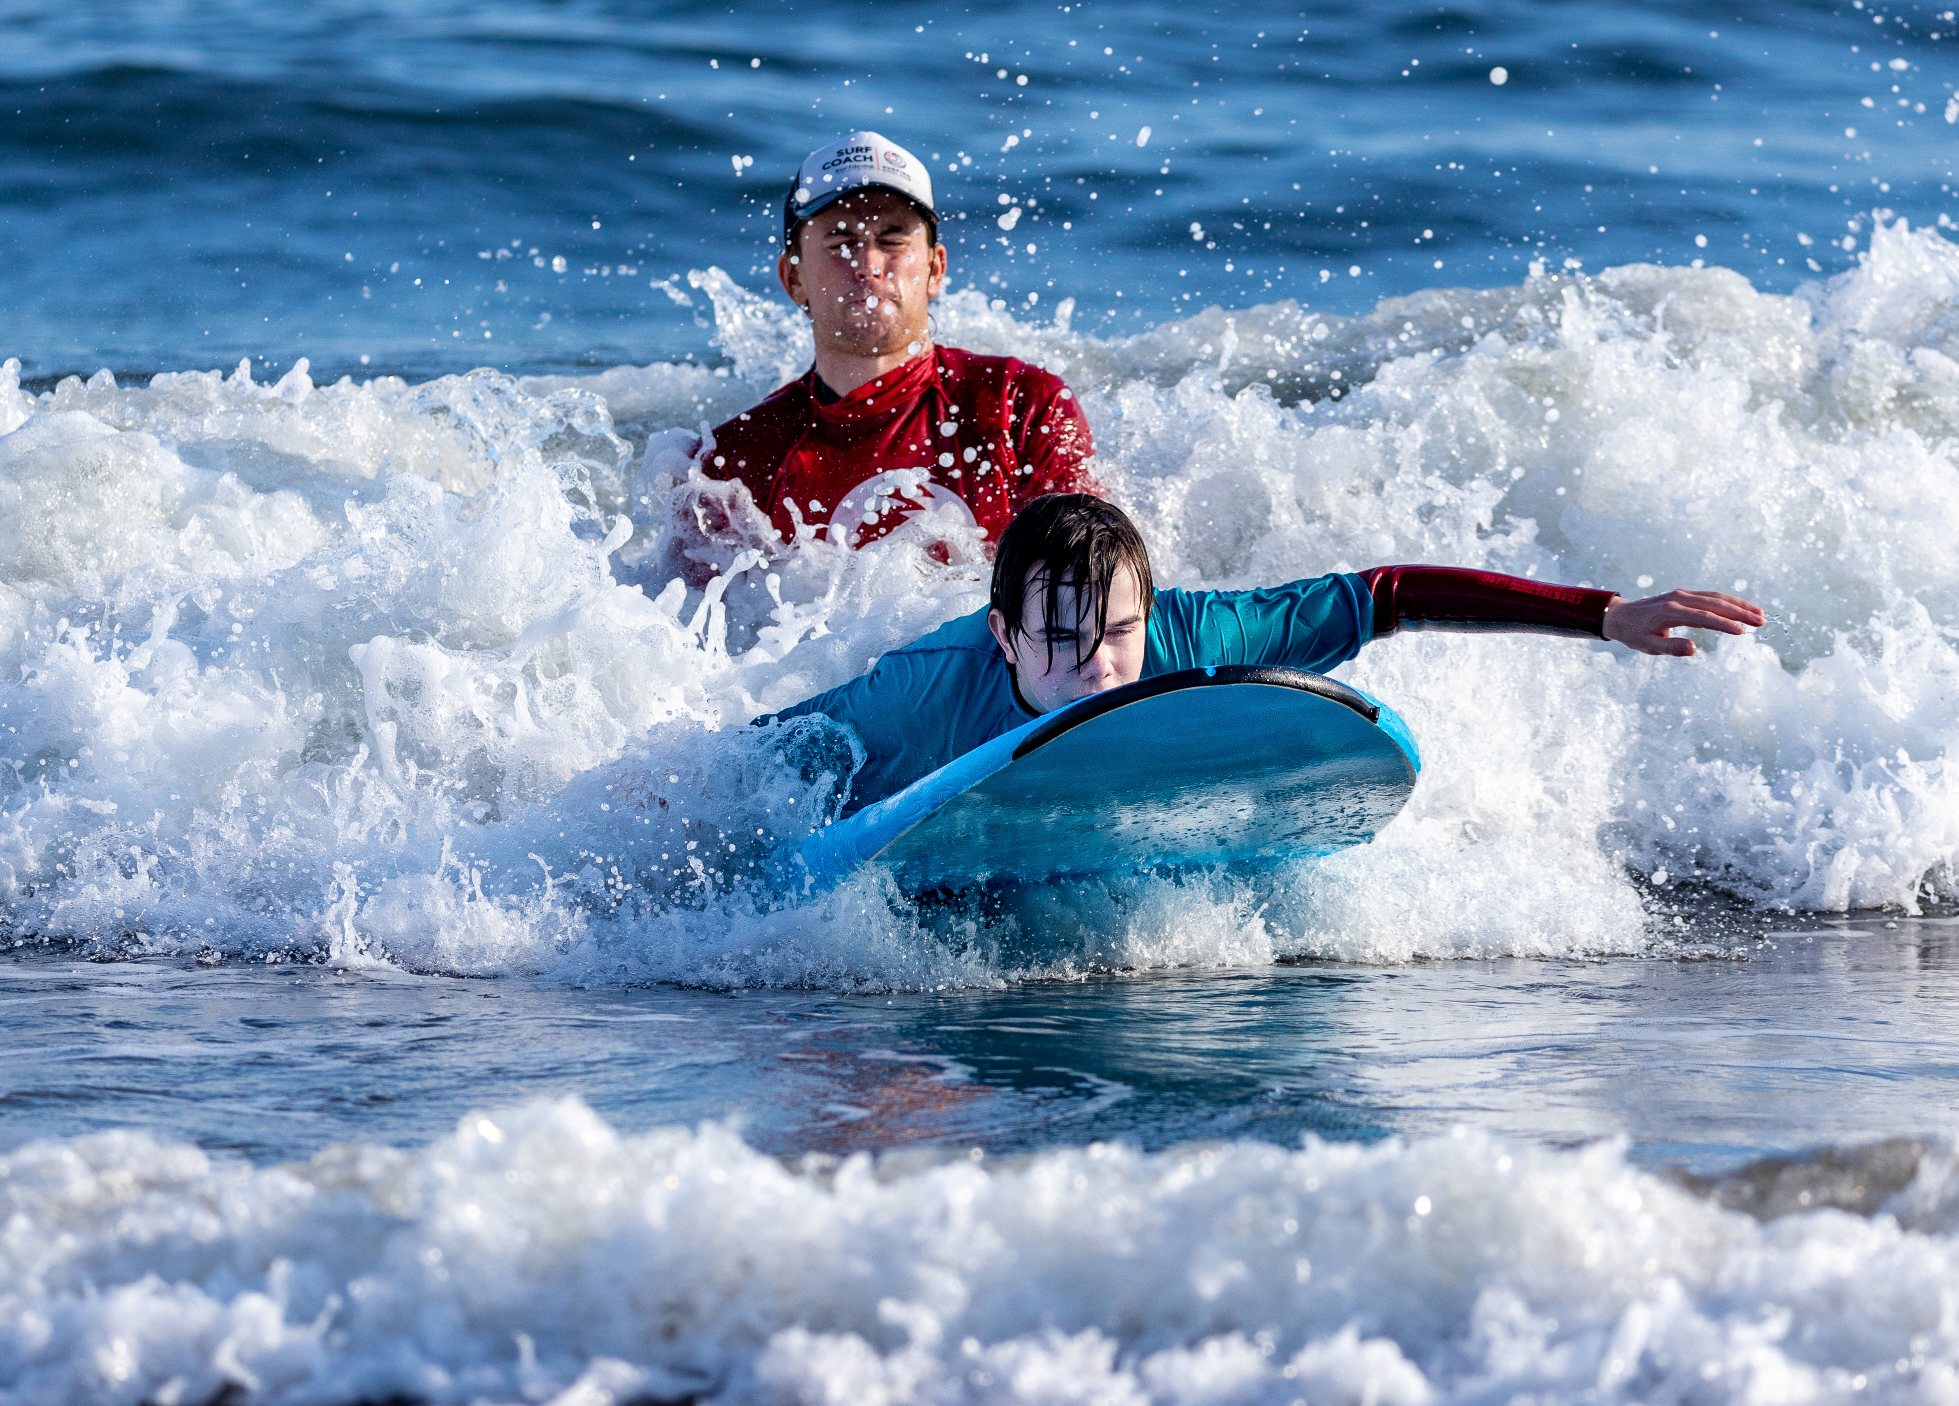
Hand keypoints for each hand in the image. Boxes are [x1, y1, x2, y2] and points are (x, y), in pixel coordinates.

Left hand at [1602, 589, 1764, 656]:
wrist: (1621, 616)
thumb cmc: (1635, 634)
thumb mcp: (1648, 646)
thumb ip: (1670, 647)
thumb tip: (1694, 649)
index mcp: (1670, 612)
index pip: (1703, 617)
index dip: (1723, 624)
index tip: (1742, 632)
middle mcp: (1679, 598)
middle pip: (1715, 603)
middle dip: (1740, 612)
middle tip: (1762, 622)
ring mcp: (1683, 594)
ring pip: (1716, 596)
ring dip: (1739, 605)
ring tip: (1760, 615)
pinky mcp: (1685, 594)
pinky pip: (1712, 595)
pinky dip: (1730, 601)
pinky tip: (1744, 609)